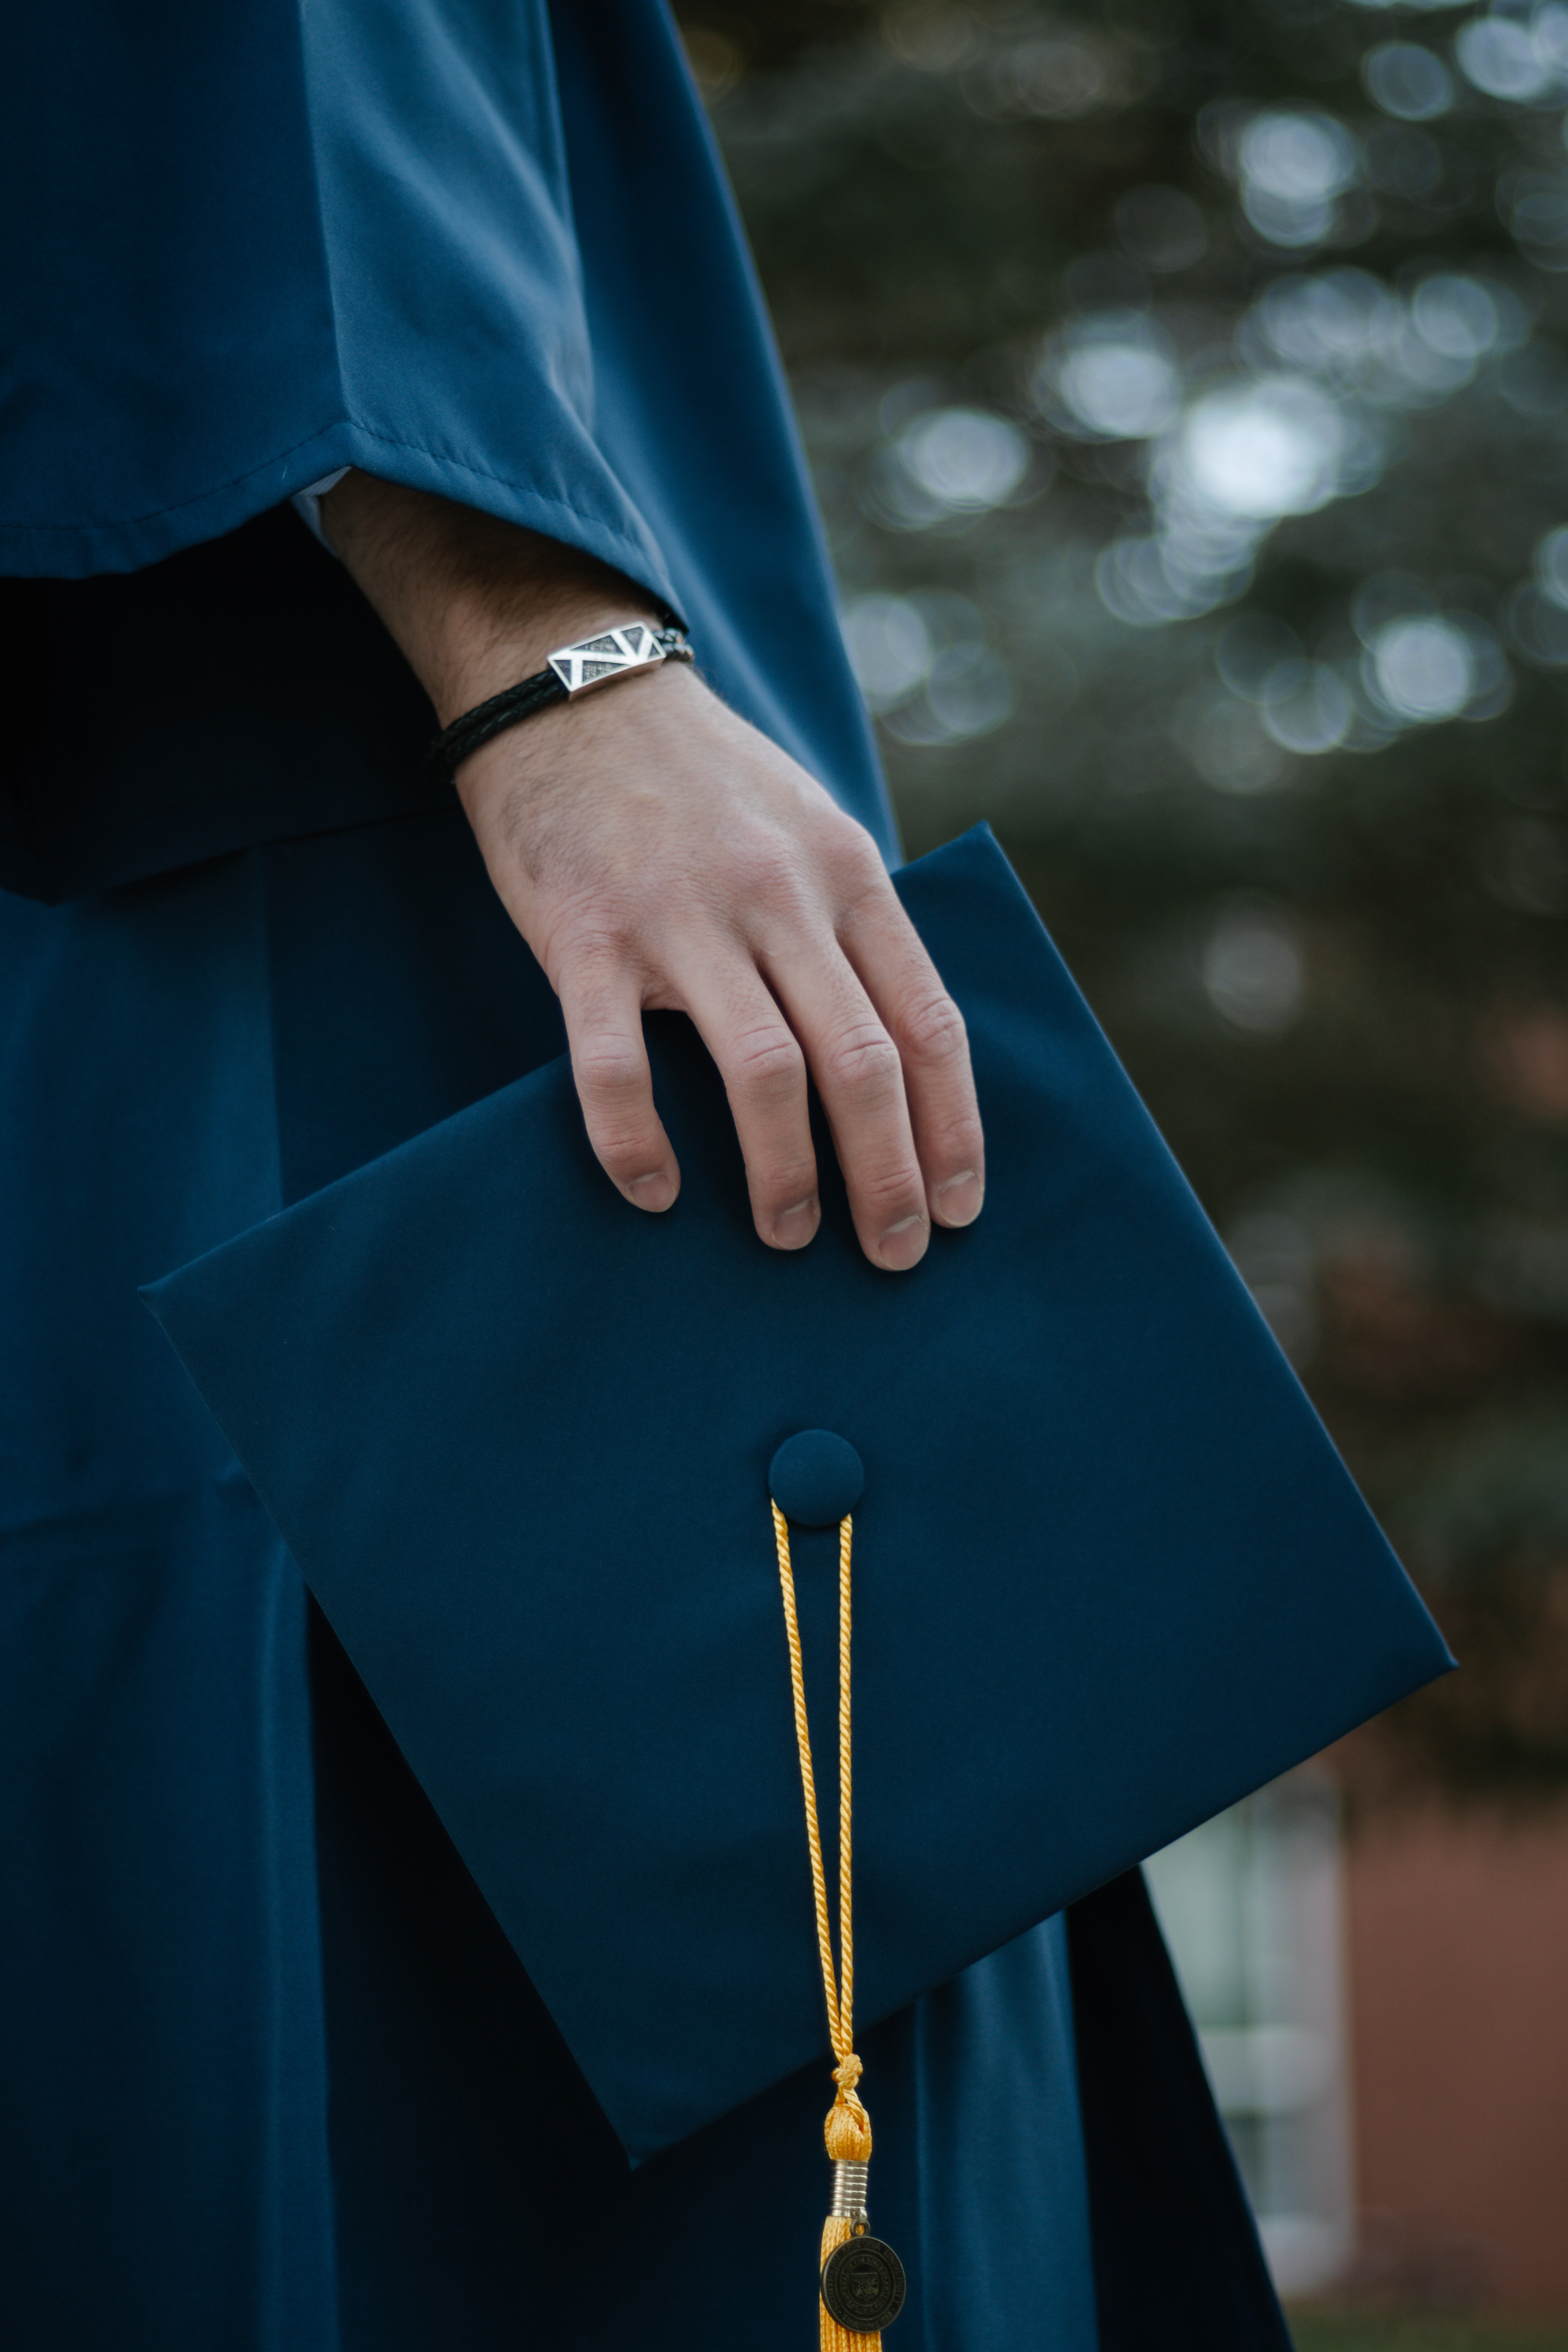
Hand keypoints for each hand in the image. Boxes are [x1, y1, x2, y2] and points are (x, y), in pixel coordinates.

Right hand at [321, 475, 983, 1270]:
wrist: (570, 688)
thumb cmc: (700, 781)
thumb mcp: (809, 827)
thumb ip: (851, 927)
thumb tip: (899, 1049)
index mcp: (847, 877)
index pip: (928, 1024)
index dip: (953, 1128)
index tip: (961, 1206)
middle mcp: (778, 899)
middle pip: (862, 1063)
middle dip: (888, 1175)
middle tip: (893, 1253)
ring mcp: (682, 919)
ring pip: (763, 1073)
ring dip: (785, 1175)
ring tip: (789, 1237)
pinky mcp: (587, 936)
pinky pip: (617, 1065)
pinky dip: (638, 1143)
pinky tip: (656, 1193)